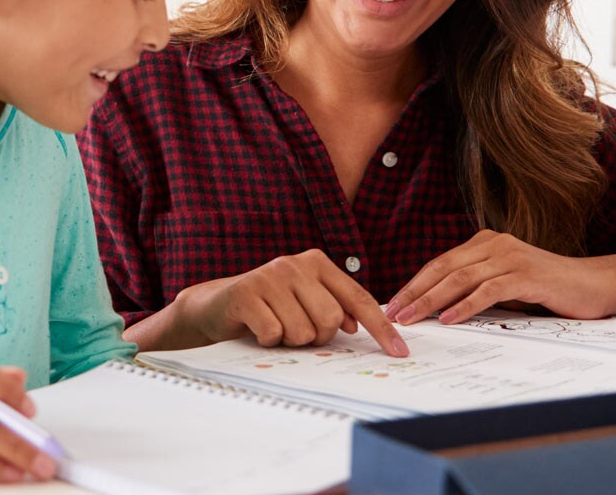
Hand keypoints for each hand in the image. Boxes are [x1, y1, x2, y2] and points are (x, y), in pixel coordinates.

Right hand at [177, 249, 408, 355]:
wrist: (216, 304)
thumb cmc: (268, 306)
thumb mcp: (303, 300)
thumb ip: (333, 306)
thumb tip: (355, 325)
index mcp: (317, 262)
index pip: (359, 298)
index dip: (381, 328)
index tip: (399, 352)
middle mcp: (295, 263)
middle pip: (331, 320)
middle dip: (316, 337)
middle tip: (296, 331)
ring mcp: (270, 276)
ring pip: (302, 331)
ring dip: (289, 341)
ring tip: (275, 326)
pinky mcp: (246, 293)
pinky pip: (273, 334)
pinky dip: (267, 342)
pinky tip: (256, 328)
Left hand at [384, 230, 615, 324]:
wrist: (593, 285)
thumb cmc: (546, 288)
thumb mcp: (504, 283)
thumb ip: (476, 287)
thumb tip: (437, 307)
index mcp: (485, 243)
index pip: (440, 263)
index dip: (414, 284)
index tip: (394, 304)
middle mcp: (494, 244)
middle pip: (444, 268)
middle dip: (415, 292)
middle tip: (394, 313)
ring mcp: (510, 257)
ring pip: (460, 278)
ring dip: (432, 300)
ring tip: (413, 318)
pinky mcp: (526, 275)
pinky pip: (488, 290)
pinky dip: (465, 305)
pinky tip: (449, 318)